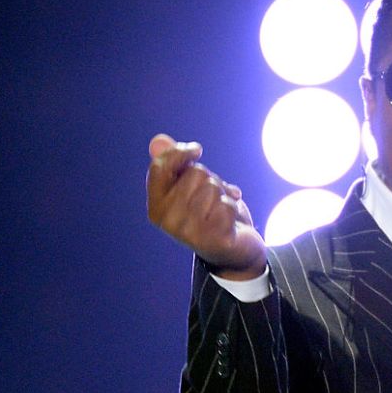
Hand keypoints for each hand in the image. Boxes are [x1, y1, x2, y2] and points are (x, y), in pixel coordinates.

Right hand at [146, 134, 266, 279]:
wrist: (235, 252)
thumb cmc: (211, 215)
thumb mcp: (192, 188)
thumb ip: (175, 165)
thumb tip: (158, 141)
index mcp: (156, 207)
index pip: (160, 167)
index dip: (180, 152)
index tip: (197, 149)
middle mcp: (167, 221)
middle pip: (195, 173)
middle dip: (211, 180)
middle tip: (214, 197)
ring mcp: (188, 232)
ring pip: (213, 187)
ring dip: (224, 194)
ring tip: (221, 209)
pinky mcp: (212, 238)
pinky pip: (228, 203)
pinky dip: (234, 208)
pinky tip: (230, 221)